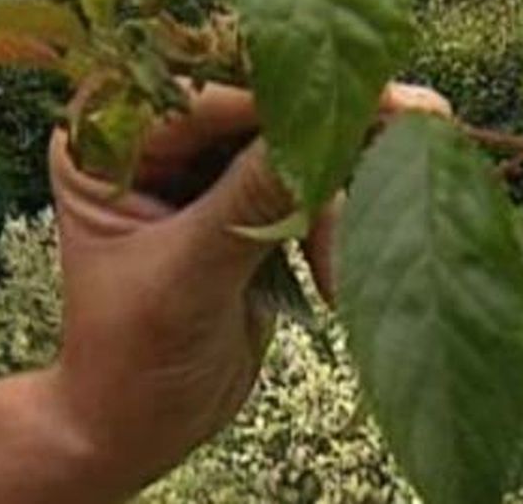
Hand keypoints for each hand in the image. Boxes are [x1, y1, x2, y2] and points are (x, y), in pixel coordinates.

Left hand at [47, 82, 450, 497]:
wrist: (140, 425)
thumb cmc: (132, 358)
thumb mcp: (189, 277)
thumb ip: (252, 203)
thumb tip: (333, 130)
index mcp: (104, 142)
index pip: (203, 97)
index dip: (286, 97)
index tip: (371, 98)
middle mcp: (153, 141)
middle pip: (255, 104)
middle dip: (329, 128)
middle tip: (418, 117)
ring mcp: (202, 170)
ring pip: (292, 140)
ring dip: (334, 190)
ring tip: (361, 239)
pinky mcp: (245, 202)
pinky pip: (305, 182)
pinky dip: (330, 224)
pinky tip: (330, 283)